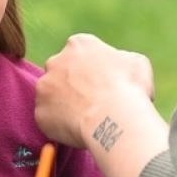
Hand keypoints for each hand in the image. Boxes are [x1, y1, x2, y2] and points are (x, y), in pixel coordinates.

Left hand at [35, 33, 153, 147]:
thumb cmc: (128, 88)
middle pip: (60, 73)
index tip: (99, 84)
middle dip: (71, 85)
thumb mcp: (136, 63)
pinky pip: (48, 119)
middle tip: (89, 102)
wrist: (114, 117)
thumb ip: (120, 60)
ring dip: (63, 105)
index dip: (90, 70)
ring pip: (51, 96)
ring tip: (85, 119)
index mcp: (79, 45)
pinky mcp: (40, 111)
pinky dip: (59, 126)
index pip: (79, 54)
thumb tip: (119, 68)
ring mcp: (44, 87)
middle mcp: (55, 61)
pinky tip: (77, 131)